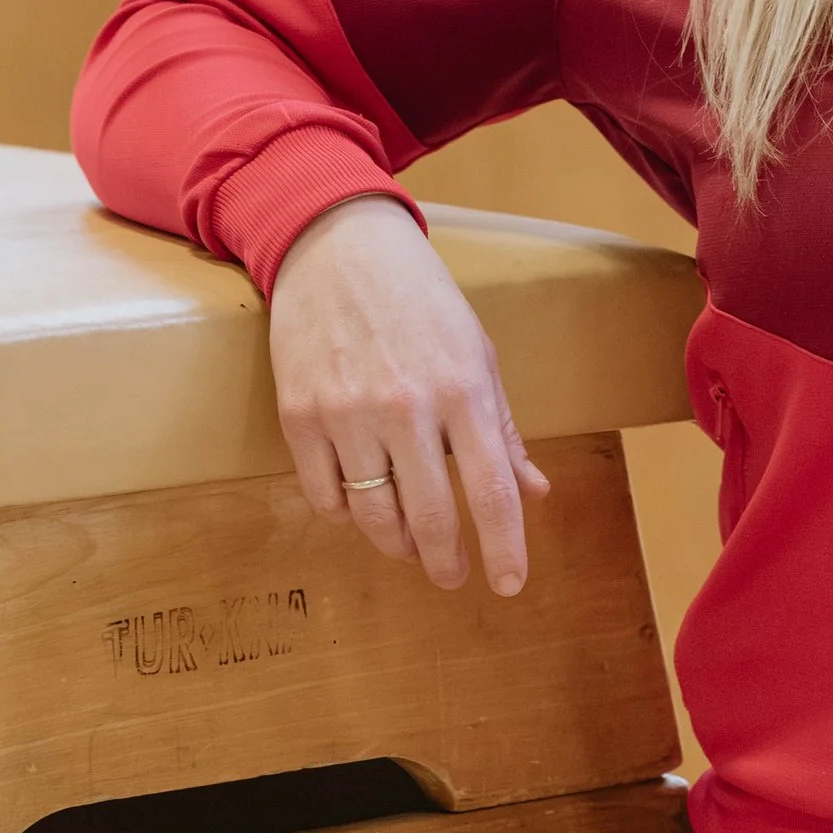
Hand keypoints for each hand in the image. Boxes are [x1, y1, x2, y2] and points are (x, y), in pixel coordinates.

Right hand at [269, 197, 547, 594]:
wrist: (338, 247)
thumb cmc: (420, 301)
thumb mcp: (478, 354)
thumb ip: (502, 429)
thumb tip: (533, 491)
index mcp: (463, 389)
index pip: (492, 490)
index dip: (505, 546)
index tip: (509, 585)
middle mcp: (406, 406)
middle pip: (431, 517)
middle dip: (445, 560)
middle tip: (453, 575)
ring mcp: (346, 413)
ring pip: (374, 517)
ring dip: (397, 544)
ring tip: (411, 544)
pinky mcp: (298, 415)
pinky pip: (324, 497)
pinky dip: (346, 515)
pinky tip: (362, 507)